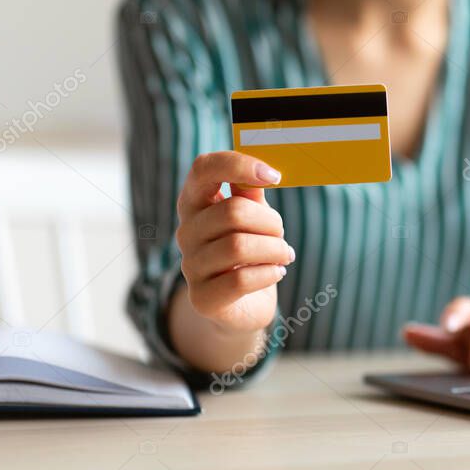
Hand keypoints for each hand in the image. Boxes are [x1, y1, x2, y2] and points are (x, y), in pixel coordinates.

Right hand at [174, 151, 292, 332]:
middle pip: (234, 212)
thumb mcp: (253, 216)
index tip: (274, 176)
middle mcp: (186, 231)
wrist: (243, 304)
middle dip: (271, 222)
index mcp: (195, 202)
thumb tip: (262, 168)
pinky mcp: (202, 298)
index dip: (239, 165)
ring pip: (239, 246)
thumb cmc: (250, 250)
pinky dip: (269, 273)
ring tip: (284, 254)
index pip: (204, 168)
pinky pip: (241, 279)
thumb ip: (251, 191)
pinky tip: (277, 272)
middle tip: (281, 234)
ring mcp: (190, 266)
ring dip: (275, 249)